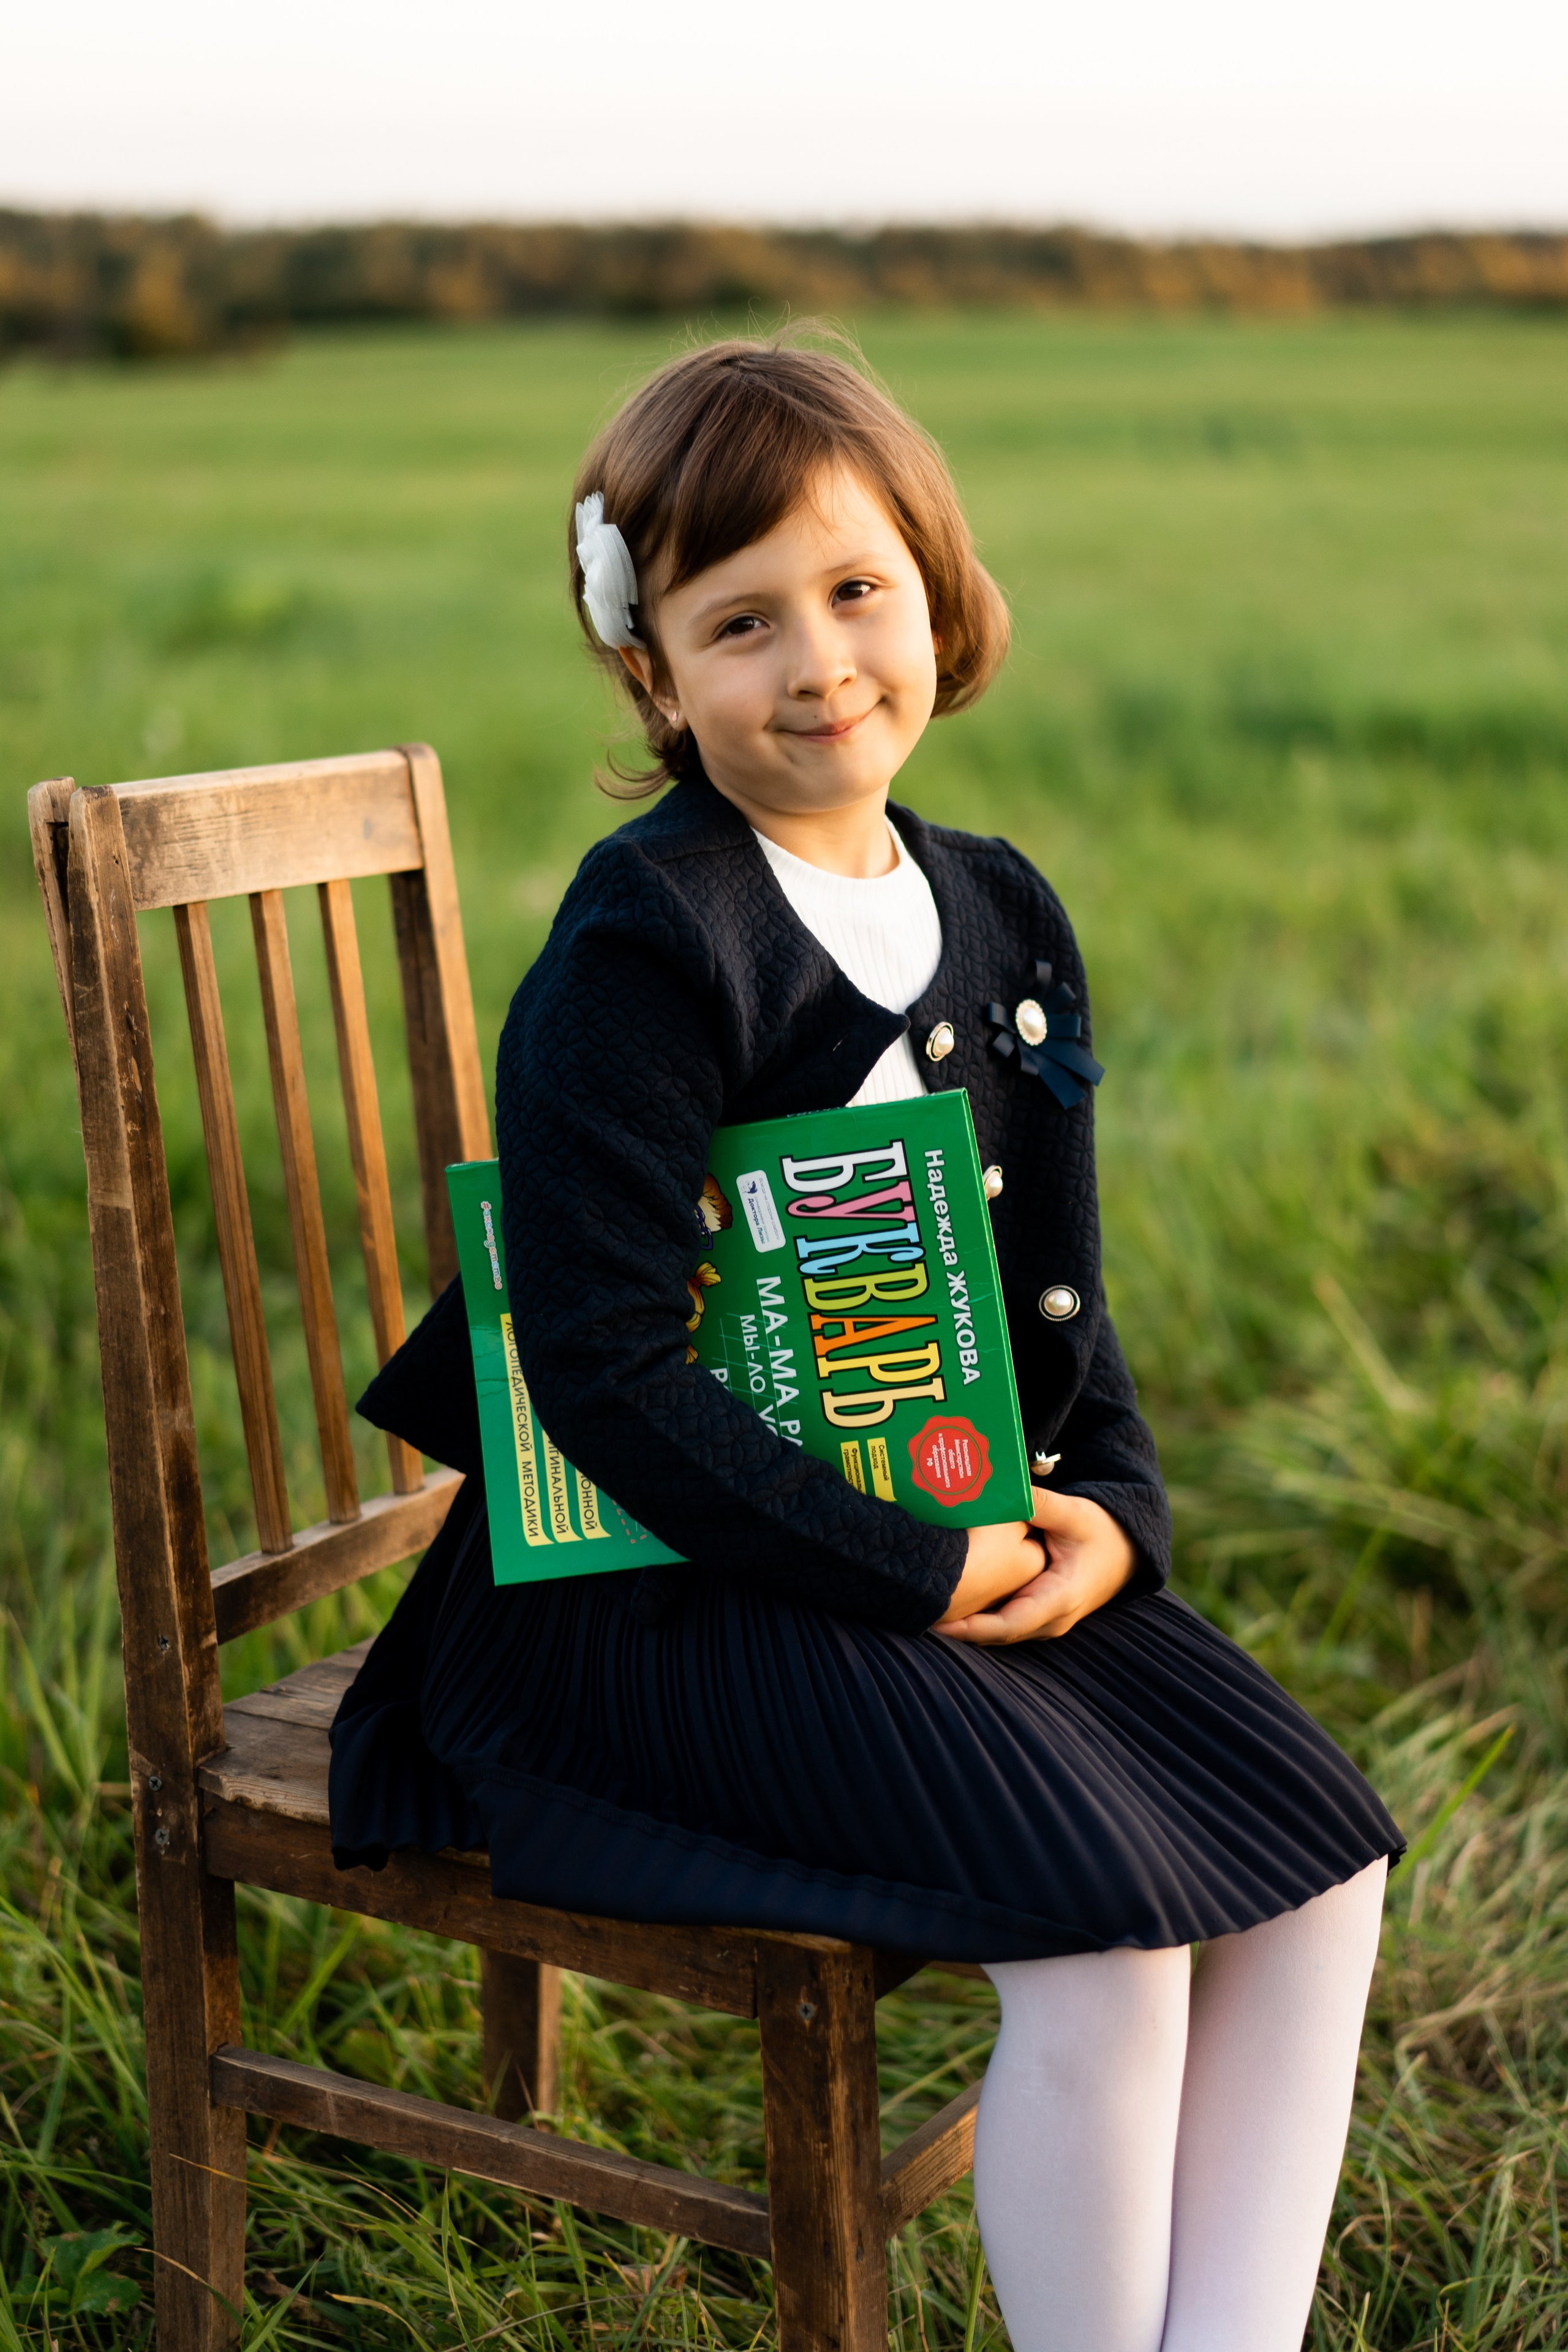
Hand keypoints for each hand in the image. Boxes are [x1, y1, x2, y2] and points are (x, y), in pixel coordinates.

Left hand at [936, 1487, 1134, 1646]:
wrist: (1126, 1553)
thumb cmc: (1101, 1532)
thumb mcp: (1075, 1513)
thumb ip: (1042, 1504)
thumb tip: (1009, 1490)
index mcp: (1058, 1598)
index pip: (1010, 1624)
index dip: (972, 1629)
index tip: (938, 1625)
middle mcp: (1049, 1620)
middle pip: (994, 1633)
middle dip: (955, 1628)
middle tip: (913, 1612)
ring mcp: (1041, 1622)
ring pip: (995, 1631)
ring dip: (961, 1625)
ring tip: (919, 1610)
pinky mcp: (1034, 1615)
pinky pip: (999, 1622)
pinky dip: (974, 1617)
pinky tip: (945, 1601)